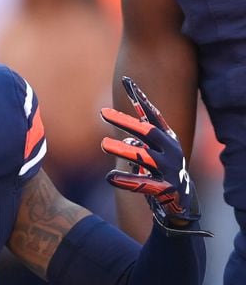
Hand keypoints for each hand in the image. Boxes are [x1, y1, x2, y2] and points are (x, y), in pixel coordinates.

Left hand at [101, 76, 208, 235]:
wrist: (180, 202)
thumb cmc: (160, 172)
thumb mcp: (150, 154)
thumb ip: (138, 143)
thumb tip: (127, 138)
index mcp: (168, 139)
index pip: (153, 115)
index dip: (140, 98)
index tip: (127, 82)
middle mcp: (171, 151)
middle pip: (148, 132)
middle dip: (126, 121)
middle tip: (103, 113)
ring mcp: (170, 170)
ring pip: (144, 157)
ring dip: (123, 150)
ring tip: (103, 144)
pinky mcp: (166, 189)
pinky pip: (143, 184)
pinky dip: (126, 180)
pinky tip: (109, 177)